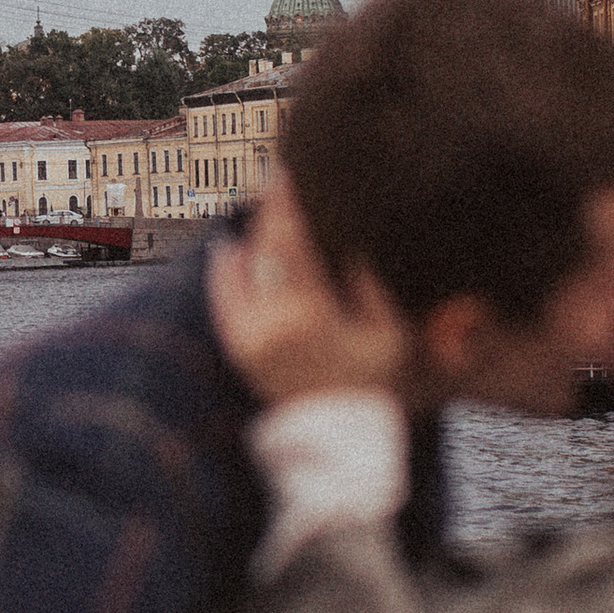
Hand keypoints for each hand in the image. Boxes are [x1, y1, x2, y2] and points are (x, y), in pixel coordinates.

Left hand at [209, 173, 414, 403]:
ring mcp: (251, 339)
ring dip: (251, 237)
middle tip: (271, 180)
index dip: (284, 206)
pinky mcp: (239, 351)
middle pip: (264, 250)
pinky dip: (226, 272)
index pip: (291, 244)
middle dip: (267, 212)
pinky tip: (229, 249)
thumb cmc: (373, 385)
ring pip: (244, 271)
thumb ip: (371, 289)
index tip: (283, 174)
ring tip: (260, 210)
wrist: (339, 439)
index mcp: (313, 315)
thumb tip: (352, 250)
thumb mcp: (388, 335)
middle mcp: (274, 324)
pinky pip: (224, 301)